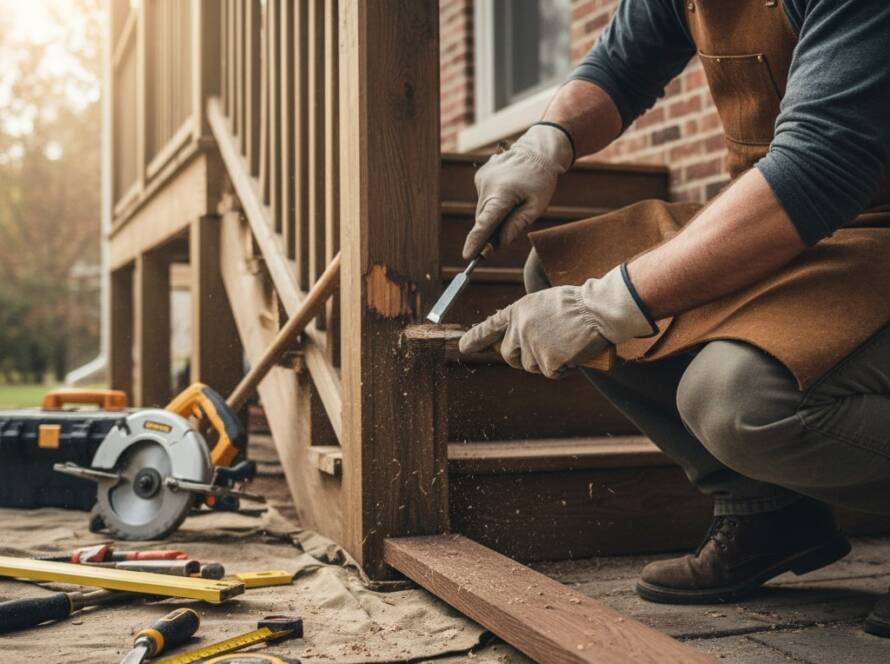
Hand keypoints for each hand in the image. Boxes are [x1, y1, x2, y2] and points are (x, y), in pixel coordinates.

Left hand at [458, 266, 656, 377]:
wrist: (598, 310)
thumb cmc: (577, 304)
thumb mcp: (543, 303)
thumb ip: (526, 319)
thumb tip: (515, 339)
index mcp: (518, 311)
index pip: (490, 327)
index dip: (475, 338)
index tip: (462, 347)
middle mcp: (519, 329)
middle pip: (509, 355)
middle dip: (523, 357)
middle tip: (545, 348)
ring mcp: (531, 346)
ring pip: (530, 366)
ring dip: (547, 361)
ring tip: (565, 343)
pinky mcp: (547, 362)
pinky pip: (551, 373)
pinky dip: (563, 368)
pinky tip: (573, 352)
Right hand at [462, 124, 573, 259]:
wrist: (536, 151)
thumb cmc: (540, 180)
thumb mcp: (536, 206)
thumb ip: (516, 225)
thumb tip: (499, 244)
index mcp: (502, 195)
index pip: (485, 223)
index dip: (476, 241)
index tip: (468, 256)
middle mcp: (487, 186)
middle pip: (483, 220)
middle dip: (490, 232)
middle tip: (500, 240)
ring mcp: (481, 180)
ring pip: (483, 210)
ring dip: (493, 216)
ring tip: (513, 204)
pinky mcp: (479, 177)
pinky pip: (484, 199)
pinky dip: (492, 203)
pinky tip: (507, 193)